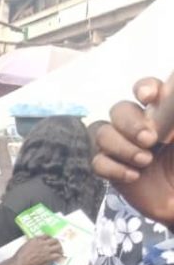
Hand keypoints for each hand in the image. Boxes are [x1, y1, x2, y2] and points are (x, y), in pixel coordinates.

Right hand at [14, 235, 63, 264]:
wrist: (20, 262)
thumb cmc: (20, 255)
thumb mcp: (26, 244)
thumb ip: (33, 242)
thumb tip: (37, 243)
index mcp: (36, 239)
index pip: (47, 235)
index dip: (50, 238)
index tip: (51, 239)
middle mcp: (42, 243)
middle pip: (55, 240)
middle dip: (57, 243)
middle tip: (58, 245)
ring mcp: (46, 250)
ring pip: (58, 247)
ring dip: (60, 249)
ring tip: (60, 251)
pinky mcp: (48, 258)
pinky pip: (57, 255)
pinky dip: (59, 256)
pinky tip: (59, 257)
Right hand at [93, 76, 173, 227]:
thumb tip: (170, 95)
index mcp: (159, 114)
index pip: (146, 89)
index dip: (144, 88)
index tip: (148, 98)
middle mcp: (137, 126)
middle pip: (118, 109)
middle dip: (130, 124)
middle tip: (150, 140)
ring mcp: (121, 146)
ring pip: (101, 133)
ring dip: (122, 147)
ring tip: (145, 162)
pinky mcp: (109, 168)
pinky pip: (97, 161)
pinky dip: (114, 168)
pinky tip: (133, 176)